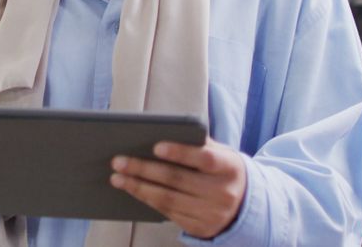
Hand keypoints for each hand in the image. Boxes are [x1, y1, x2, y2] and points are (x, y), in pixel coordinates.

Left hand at [110, 137, 246, 239]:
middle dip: (144, 170)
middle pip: (178, 180)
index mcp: (230, 168)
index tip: (155, 146)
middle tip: (118, 161)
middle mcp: (223, 193)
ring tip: (117, 177)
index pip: (205, 159)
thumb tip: (160, 132)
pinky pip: (169, 214)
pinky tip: (132, 190)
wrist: (244, 206)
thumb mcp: (221, 154)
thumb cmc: (222, 170)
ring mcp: (212, 214)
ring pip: (168, 200)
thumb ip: (198, 143)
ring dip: (138, 188)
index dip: (180, 153)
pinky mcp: (200, 228)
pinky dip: (148, 201)